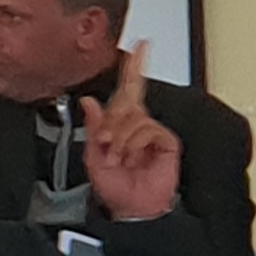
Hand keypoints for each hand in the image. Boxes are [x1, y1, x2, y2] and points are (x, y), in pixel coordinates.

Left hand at [77, 44, 183, 222]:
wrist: (134, 208)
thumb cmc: (116, 189)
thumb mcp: (92, 156)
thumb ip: (93, 127)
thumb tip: (90, 103)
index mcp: (121, 126)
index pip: (128, 91)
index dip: (135, 67)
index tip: (140, 47)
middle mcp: (138, 126)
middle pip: (127, 102)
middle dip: (112, 122)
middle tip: (106, 143)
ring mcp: (153, 133)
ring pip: (133, 117)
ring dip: (119, 138)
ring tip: (117, 156)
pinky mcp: (166, 141)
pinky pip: (147, 129)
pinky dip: (134, 143)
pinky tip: (132, 157)